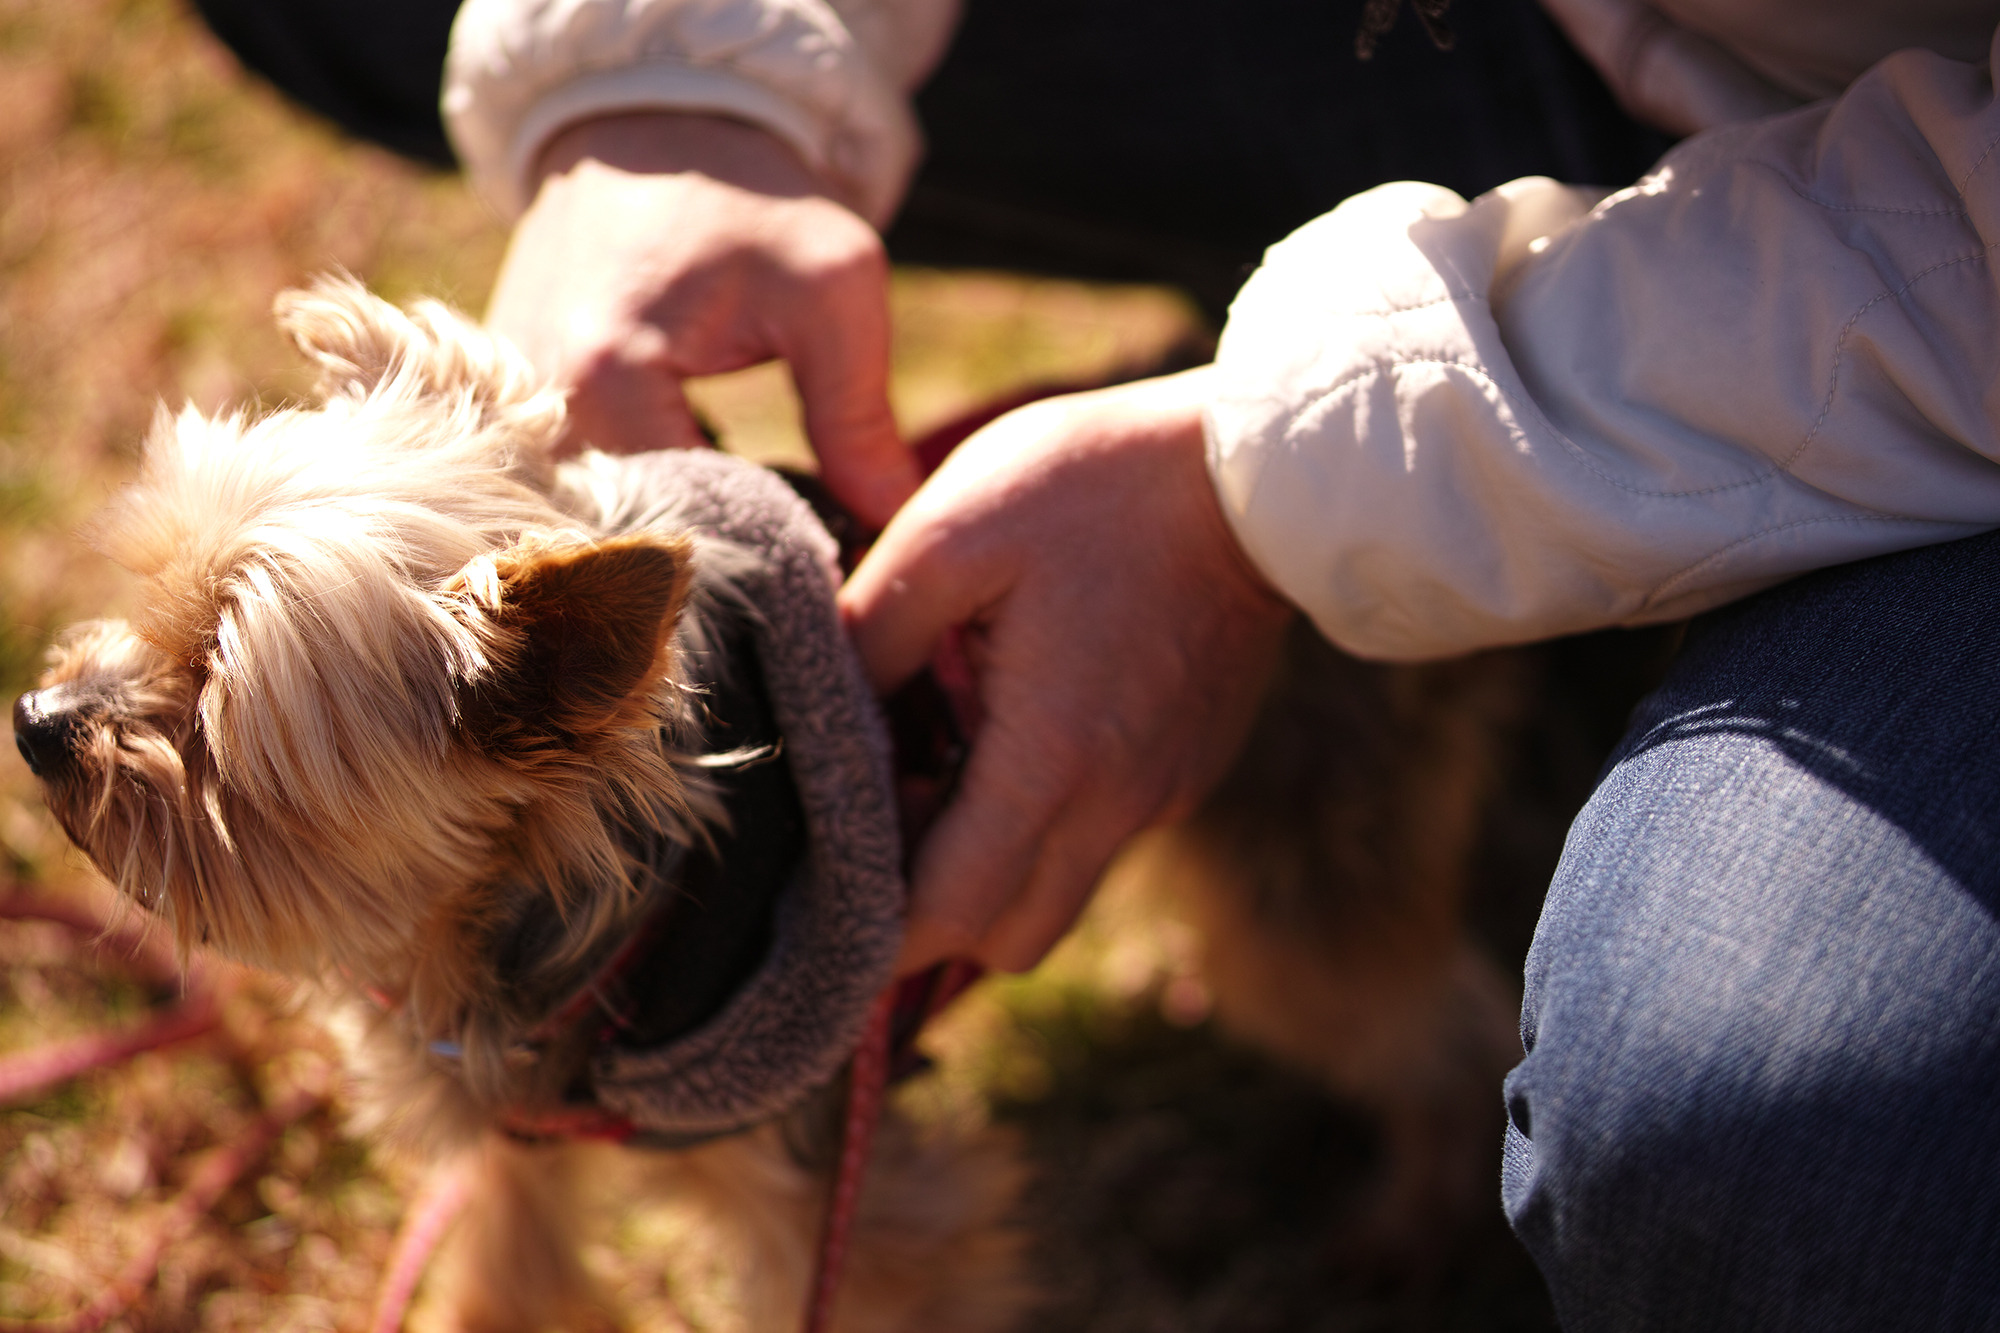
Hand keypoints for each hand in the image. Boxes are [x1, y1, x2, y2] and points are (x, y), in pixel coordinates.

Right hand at [485, 112, 917, 526]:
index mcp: (605, 380)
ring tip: (742, 523)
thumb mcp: (832, 289)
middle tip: (785, 557)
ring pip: (590, 530)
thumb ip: (859, 415)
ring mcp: (503, 412)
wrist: (652, 131)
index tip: (819, 562)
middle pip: (623, 547)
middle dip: (710, 565)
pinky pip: (567, 496)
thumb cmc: (749, 204)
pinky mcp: (502, 410)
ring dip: (665, 540)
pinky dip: (630, 508)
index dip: (759, 558)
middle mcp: (533, 409)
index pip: (680, 533)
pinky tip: (692, 491)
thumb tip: (891, 521)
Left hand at [840, 368, 1294, 972]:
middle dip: (933, 917)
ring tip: (943, 764)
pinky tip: (1017, 725)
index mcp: (1050, 760)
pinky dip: (1044, 820)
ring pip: (1055, 894)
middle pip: (1007, 942)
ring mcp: (1162, 792)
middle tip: (884, 824)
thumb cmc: (1097, 486)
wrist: (1265, 470)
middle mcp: (1116, 803)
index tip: (827, 885)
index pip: (950, 916)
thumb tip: (822, 708)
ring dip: (990, 867)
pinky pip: (1100, 837)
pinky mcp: (1188, 768)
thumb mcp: (950, 532)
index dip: (878, 928)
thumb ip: (871, 633)